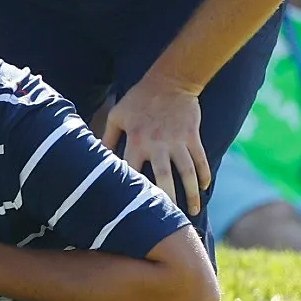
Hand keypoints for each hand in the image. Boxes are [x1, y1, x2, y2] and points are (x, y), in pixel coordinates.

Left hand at [100, 74, 208, 215]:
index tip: (132, 209)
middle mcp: (158, 145)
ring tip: (194, 212)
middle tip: (169, 221)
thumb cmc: (138, 99)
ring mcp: (178, 141)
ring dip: (192, 193)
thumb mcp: (118, 115)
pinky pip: (200, 159)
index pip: (132, 172)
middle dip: (167, 200)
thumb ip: (107, 138)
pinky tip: (205, 187)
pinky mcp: (192, 136)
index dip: (132, 191)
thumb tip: (95, 158)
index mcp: (136, 141)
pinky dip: (204, 174)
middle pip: (164, 179)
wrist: (170, 79)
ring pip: (187, 173)